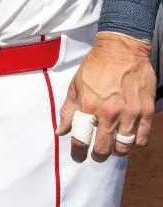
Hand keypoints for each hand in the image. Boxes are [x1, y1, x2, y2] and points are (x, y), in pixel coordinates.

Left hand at [57, 32, 155, 161]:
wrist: (121, 49)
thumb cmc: (95, 66)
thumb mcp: (75, 85)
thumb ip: (68, 110)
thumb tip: (60, 132)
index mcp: (88, 106)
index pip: (81, 139)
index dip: (78, 153)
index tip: (79, 157)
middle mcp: (109, 113)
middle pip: (104, 148)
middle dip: (99, 155)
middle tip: (97, 154)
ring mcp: (130, 113)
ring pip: (124, 147)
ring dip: (117, 150)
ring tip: (114, 146)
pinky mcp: (146, 111)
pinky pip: (142, 139)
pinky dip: (136, 143)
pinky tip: (130, 137)